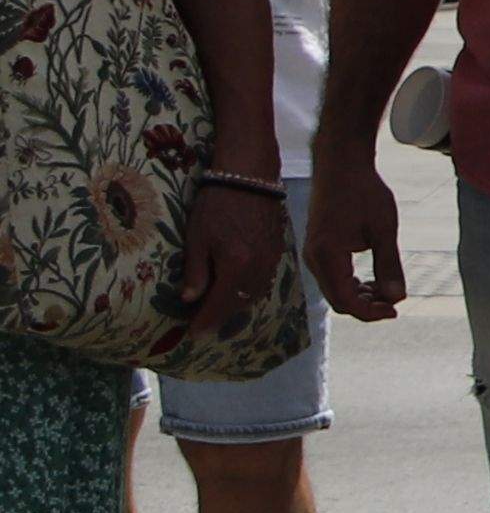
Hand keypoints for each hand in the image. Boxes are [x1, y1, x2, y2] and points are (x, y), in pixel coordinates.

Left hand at [174, 178, 277, 333]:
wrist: (250, 177)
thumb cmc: (216, 203)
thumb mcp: (197, 237)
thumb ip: (195, 271)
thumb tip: (189, 299)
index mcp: (236, 266)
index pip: (220, 304)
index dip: (205, 321)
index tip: (193, 334)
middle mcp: (257, 269)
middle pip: (239, 304)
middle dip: (220, 316)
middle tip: (202, 322)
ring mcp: (270, 261)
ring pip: (254, 294)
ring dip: (235, 305)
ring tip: (218, 308)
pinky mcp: (276, 251)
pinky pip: (262, 281)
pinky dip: (248, 291)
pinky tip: (237, 287)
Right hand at [308, 157, 404, 322]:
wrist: (341, 165)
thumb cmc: (364, 192)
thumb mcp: (383, 230)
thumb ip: (389, 265)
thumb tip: (398, 298)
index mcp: (327, 256)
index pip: (346, 301)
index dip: (371, 313)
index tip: (395, 311)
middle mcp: (314, 259)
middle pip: (338, 301)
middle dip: (367, 307)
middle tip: (395, 303)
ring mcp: (313, 254)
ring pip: (335, 291)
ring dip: (360, 296)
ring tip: (388, 290)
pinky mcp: (317, 249)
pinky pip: (332, 278)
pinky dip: (352, 284)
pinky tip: (373, 280)